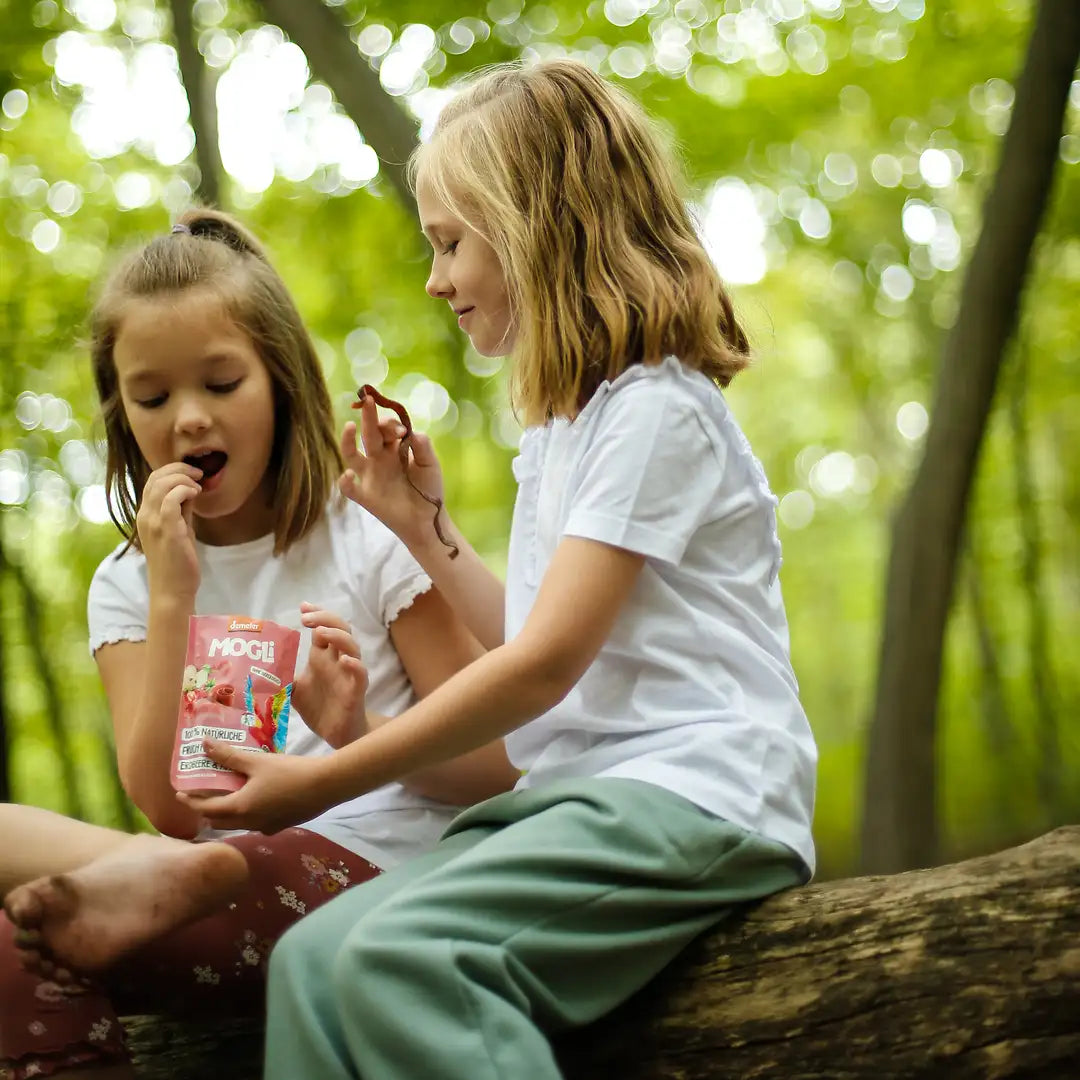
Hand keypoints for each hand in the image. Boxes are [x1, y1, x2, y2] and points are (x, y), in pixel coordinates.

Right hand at [137, 463, 202, 600]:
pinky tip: (196, 494)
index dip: (172, 470)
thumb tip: (190, 490)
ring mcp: (153, 523)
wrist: (173, 590)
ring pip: (161, 484)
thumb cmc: (178, 562)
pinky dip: (184, 490)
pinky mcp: (166, 530)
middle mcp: (144, 516)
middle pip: (155, 478)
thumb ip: (182, 510)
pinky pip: (170, 500)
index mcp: (145, 515)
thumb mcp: (180, 529)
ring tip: (197, 487)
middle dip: (179, 469)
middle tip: (199, 474)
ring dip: (183, 478)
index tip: (193, 474)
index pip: (152, 481)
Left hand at [177, 743, 333, 832]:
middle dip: (207, 810)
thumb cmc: (289, 772)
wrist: (325, 786)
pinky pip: (255, 823)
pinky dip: (248, 813)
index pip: (205, 809)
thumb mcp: (257, 762)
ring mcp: (266, 827)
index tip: (180, 793)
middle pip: (219, 821)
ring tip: (228, 794)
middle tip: (203, 794)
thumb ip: (229, 756)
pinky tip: (257, 799)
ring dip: (228, 812)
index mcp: (239, 809)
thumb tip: (204, 744)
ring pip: (237, 823)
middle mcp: (249, 823)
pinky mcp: (280, 825)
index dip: (190, 802)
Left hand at [292, 603, 368, 748]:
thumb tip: (251, 673)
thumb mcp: (292, 691)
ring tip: (321, 632)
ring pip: (352, 647)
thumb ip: (279, 678)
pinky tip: (344, 661)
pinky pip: (361, 674)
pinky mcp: (356, 691)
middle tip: (307, 618)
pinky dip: (355, 665)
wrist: (337, 734)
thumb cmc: (319, 708)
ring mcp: (348, 674)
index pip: (323, 627)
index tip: (303, 606)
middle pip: (340, 629)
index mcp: (323, 657)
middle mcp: (337, 661)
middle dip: (325, 618)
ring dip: (338, 636)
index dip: (316, 613)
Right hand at [338, 394, 444, 546]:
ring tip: (350, 426)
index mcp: (395, 449)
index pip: (386, 429)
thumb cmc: (429, 490)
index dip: (391, 425)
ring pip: (352, 455)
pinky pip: (349, 488)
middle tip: (369, 402)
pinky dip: (345, 481)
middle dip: (369, 418)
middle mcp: (379, 459)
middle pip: (369, 435)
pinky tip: (348, 474)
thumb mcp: (430, 465)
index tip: (402, 431)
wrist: (428, 520)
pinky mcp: (366, 496)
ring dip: (348, 441)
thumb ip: (424, 447)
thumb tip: (411, 432)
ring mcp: (370, 476)